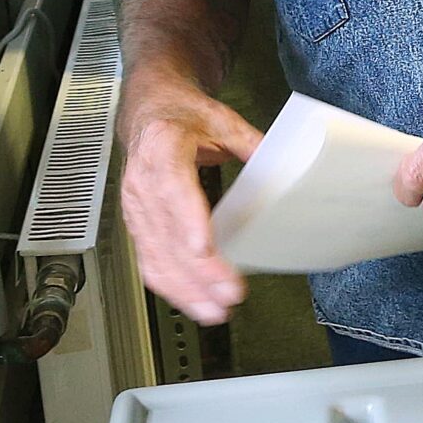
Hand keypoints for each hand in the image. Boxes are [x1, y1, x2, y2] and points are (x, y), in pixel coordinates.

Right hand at [117, 80, 263, 325]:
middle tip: (229, 294)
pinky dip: (170, 286)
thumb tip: (286, 168)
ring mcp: (136, 207)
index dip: (187, 222)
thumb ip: (252, 145)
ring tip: (215, 311)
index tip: (202, 250)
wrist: (147, 111)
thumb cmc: (180, 114)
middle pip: (168, 234)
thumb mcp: (221, 119)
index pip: (173, 190)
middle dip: (199, 271)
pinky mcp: (137, 224)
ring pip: (156, 256)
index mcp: (163, 148)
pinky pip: (149, 261)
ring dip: (185, 288)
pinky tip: (192, 302)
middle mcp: (143, 182)